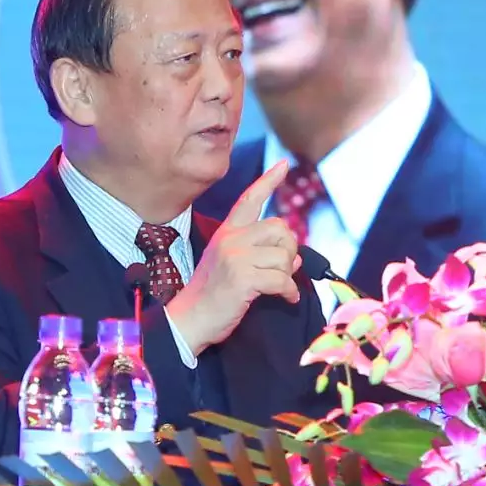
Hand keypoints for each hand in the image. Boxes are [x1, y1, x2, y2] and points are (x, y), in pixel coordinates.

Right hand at [167, 160, 301, 354]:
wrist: (189, 320)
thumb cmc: (212, 294)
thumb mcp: (229, 263)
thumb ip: (258, 252)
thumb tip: (296, 255)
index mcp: (226, 232)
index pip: (249, 199)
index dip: (268, 181)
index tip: (283, 165)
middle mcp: (231, 238)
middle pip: (280, 229)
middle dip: (289, 250)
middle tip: (283, 268)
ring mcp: (235, 257)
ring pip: (284, 256)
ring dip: (288, 274)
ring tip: (277, 286)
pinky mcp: (243, 278)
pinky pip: (282, 279)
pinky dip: (289, 291)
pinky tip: (286, 298)